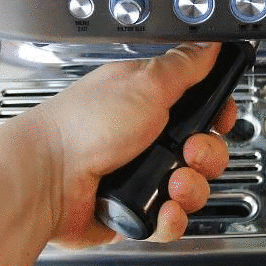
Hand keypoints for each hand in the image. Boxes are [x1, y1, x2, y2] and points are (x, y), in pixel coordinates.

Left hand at [21, 42, 236, 247]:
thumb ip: (182, 66)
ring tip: (171, 184)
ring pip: (191, 188)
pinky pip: (170, 220)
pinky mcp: (134, 211)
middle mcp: (144, 138)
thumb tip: (207, 45)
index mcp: (146, 100)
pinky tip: (160, 209)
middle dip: (206, 155)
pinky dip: (170, 218)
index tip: (219, 119)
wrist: (46, 181)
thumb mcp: (143, 84)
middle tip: (189, 153)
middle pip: (202, 150)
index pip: (198, 106)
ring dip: (190, 189)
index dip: (215, 114)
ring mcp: (139, 176)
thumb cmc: (82, 126)